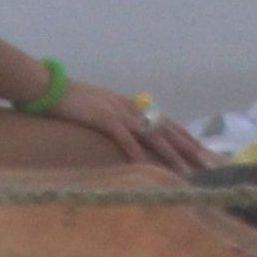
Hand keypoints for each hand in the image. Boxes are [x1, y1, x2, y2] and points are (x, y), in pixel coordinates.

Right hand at [46, 81, 215, 173]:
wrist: (52, 87)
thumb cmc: (76, 103)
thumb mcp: (103, 111)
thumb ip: (119, 123)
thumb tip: (131, 141)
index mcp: (132, 106)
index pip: (165, 122)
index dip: (183, 136)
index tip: (200, 151)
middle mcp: (130, 108)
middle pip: (165, 128)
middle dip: (186, 146)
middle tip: (203, 163)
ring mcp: (118, 112)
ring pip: (150, 134)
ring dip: (168, 152)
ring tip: (182, 169)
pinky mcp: (102, 118)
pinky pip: (122, 136)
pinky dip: (133, 149)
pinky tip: (143, 163)